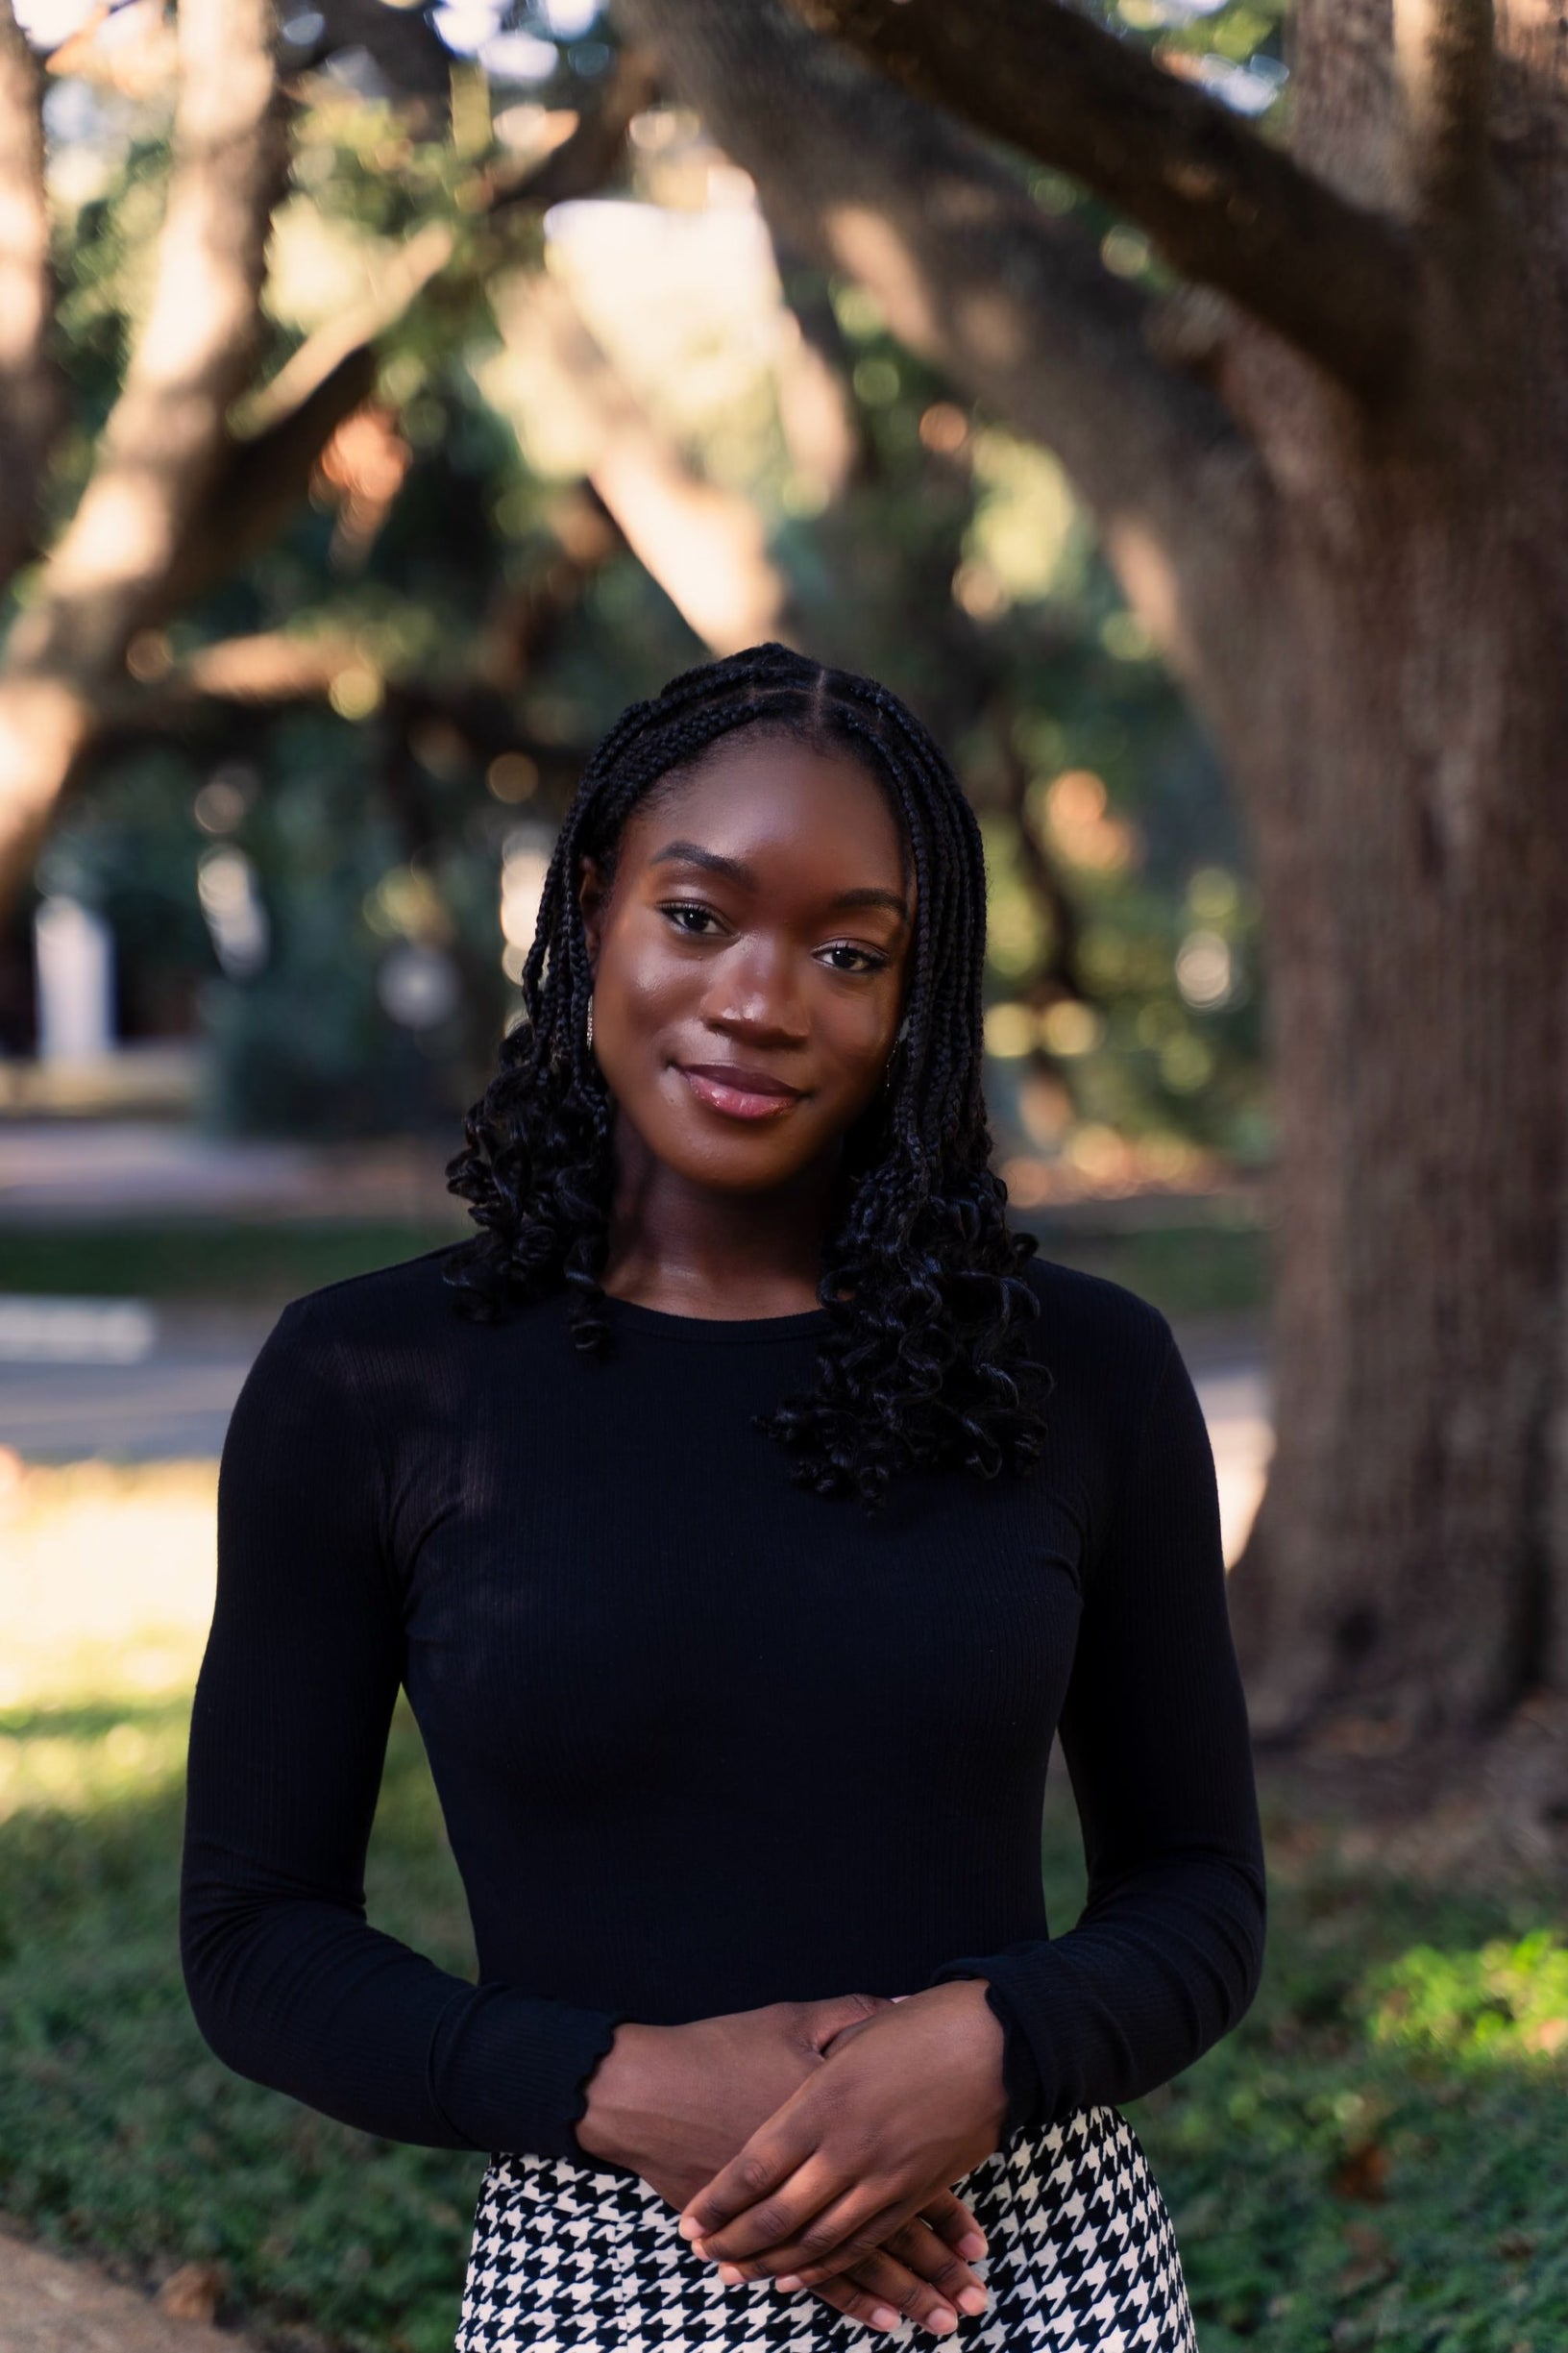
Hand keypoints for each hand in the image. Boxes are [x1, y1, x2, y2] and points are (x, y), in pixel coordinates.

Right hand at [577, 1992, 993, 2334]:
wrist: (652, 2087)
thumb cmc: (723, 2047)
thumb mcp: (797, 2021)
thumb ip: (856, 2020)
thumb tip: (905, 2005)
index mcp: (842, 2120)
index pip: (907, 2175)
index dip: (948, 2216)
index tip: (981, 2248)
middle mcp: (826, 2169)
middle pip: (894, 2230)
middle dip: (936, 2272)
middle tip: (974, 2304)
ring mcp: (794, 2206)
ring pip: (862, 2261)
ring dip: (904, 2295)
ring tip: (941, 2324)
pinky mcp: (769, 2233)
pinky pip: (816, 2271)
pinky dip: (850, 2298)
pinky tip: (880, 2319)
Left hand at [675, 1979, 1007, 2296]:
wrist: (998, 2043)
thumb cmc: (920, 2025)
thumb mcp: (851, 2028)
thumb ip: (813, 2057)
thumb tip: (781, 2080)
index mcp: (822, 2100)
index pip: (755, 2167)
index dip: (720, 2201)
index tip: (691, 2220)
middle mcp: (847, 2148)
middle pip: (779, 2214)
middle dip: (736, 2241)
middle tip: (704, 2256)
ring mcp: (883, 2177)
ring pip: (818, 2240)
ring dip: (774, 2263)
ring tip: (738, 2274)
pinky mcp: (914, 2193)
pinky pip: (863, 2242)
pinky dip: (828, 2267)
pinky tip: (799, 2277)